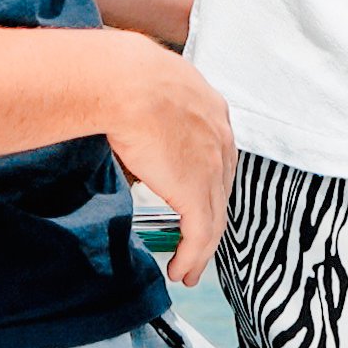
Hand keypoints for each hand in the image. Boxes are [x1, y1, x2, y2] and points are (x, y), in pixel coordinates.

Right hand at [104, 35, 236, 279]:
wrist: (125, 83)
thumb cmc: (125, 77)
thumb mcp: (154, 89)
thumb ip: (156, 113)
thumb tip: (135, 131)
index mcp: (212, 110)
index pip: (219, 157)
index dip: (209, 186)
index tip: (198, 203)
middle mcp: (221, 139)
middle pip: (221, 191)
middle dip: (209, 221)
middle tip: (197, 244)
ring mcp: (212, 167)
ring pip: (214, 220)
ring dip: (201, 250)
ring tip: (189, 269)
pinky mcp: (196, 192)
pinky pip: (200, 235)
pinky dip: (192, 257)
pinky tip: (180, 270)